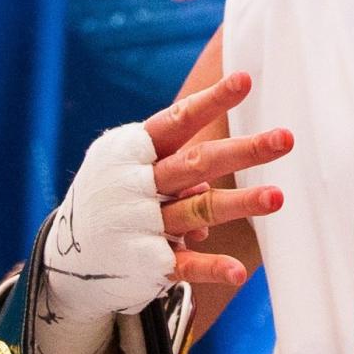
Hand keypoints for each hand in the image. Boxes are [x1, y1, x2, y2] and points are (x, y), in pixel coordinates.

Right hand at [33, 74, 293, 353]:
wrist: (66, 259)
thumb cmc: (113, 199)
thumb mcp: (130, 172)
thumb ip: (176, 169)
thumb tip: (211, 186)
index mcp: (132, 152)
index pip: (177, 120)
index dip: (211, 101)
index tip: (246, 80)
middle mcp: (135, 184)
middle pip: (197, 163)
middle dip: (243, 151)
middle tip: (286, 138)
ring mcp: (140, 224)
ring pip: (198, 209)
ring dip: (239, 203)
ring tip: (278, 198)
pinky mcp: (146, 263)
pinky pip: (185, 264)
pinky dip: (212, 267)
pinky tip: (238, 273)